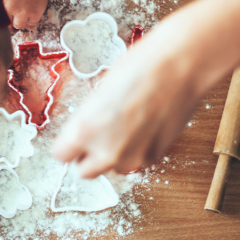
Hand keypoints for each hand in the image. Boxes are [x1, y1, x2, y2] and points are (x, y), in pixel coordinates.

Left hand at [2, 0, 57, 29]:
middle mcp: (12, 9)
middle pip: (6, 24)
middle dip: (6, 19)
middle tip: (7, 13)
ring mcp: (26, 11)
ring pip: (20, 25)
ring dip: (18, 20)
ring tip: (17, 13)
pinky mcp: (38, 10)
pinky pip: (32, 22)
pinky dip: (29, 19)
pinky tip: (27, 13)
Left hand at [52, 9, 214, 176]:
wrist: (178, 69)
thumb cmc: (138, 69)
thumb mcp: (98, 92)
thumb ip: (88, 119)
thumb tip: (86, 129)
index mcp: (84, 131)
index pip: (61, 155)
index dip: (68, 145)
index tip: (72, 139)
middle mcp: (106, 151)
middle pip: (85, 170)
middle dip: (88, 156)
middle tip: (96, 135)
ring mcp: (132, 158)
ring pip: (113, 167)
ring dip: (115, 153)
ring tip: (126, 125)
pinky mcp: (155, 157)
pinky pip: (137, 160)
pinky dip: (138, 149)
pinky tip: (145, 125)